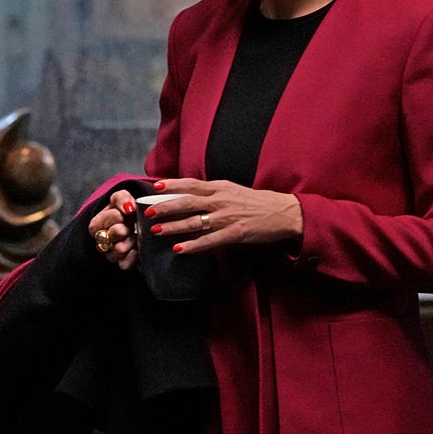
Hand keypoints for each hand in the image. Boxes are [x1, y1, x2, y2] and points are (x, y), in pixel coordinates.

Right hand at [87, 189, 139, 270]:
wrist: (143, 222)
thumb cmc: (128, 210)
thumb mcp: (122, 198)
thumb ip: (122, 199)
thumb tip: (128, 208)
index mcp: (97, 225)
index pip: (96, 224)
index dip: (114, 217)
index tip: (128, 212)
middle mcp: (102, 241)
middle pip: (107, 239)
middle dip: (122, 230)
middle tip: (131, 225)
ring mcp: (112, 254)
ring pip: (116, 252)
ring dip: (129, 242)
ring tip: (136, 236)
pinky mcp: (123, 264)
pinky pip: (125, 264)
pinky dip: (134, 256)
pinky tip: (138, 248)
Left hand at [142, 178, 301, 255]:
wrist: (284, 212)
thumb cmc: (257, 202)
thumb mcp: (233, 191)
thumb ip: (213, 192)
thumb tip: (190, 195)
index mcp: (220, 187)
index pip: (191, 184)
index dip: (172, 185)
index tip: (155, 186)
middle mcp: (221, 200)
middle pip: (187, 202)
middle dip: (166, 207)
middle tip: (148, 212)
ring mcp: (227, 217)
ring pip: (194, 221)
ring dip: (173, 227)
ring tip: (156, 231)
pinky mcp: (235, 233)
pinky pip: (210, 240)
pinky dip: (193, 245)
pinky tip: (180, 249)